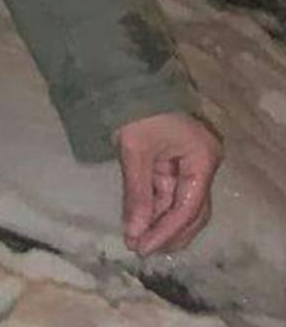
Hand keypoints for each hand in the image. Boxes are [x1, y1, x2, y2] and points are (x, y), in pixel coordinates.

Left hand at [114, 112, 221, 254]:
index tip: (143, 247)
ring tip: (138, 240)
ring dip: (159, 222)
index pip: (188, 206)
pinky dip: (154, 207)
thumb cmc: (134, 109)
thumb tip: (135, 232)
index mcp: (202, 158)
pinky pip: (167, 191)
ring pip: (180, 203)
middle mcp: (202, 163)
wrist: (124, 77)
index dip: (166, 231)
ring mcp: (189, 162)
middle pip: (191, 210)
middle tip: (142, 249)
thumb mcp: (135, 152)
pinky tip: (139, 222)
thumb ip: (137, 193)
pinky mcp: (173, 161)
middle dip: (168, 232)